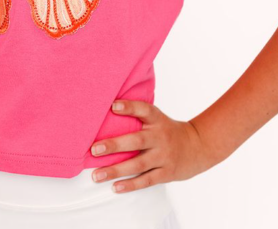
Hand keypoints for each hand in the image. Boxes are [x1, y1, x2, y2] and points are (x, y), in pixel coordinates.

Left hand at [90, 99, 214, 192]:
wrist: (198, 146)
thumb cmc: (166, 129)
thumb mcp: (157, 117)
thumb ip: (137, 115)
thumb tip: (106, 108)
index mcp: (157, 119)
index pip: (143, 110)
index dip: (129, 107)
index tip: (113, 106)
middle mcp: (160, 137)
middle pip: (137, 140)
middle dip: (114, 145)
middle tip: (94, 149)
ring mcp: (164, 156)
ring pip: (138, 164)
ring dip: (116, 170)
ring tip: (96, 175)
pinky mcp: (166, 173)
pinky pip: (146, 180)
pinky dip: (130, 184)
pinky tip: (115, 187)